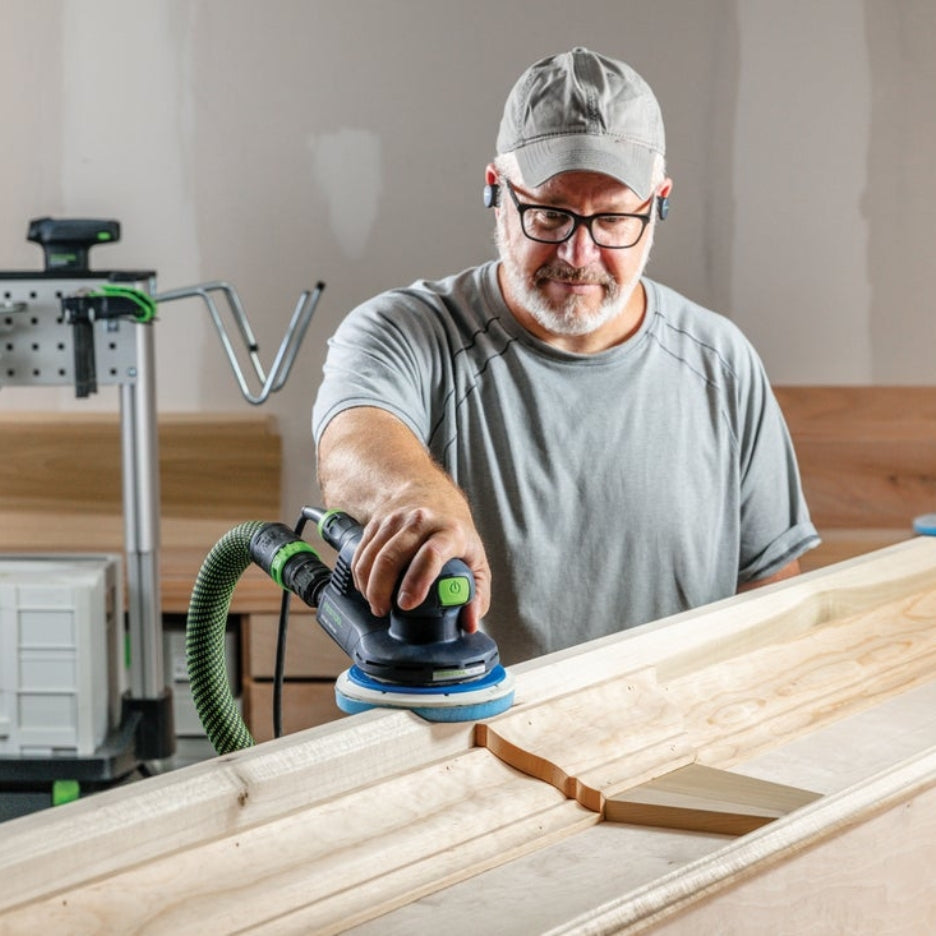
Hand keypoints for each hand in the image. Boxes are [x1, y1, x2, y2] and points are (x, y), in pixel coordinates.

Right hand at [350, 491, 490, 632]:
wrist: (432, 493)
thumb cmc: (455, 531)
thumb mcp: (476, 560)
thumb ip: (477, 595)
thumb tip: (469, 623)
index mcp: (450, 531)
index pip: (431, 555)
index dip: (417, 582)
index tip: (407, 604)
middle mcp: (422, 521)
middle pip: (392, 557)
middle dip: (382, 590)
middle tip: (384, 610)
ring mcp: (397, 519)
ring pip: (373, 555)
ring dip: (368, 585)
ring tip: (375, 603)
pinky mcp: (378, 521)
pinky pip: (362, 551)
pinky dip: (360, 573)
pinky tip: (366, 587)